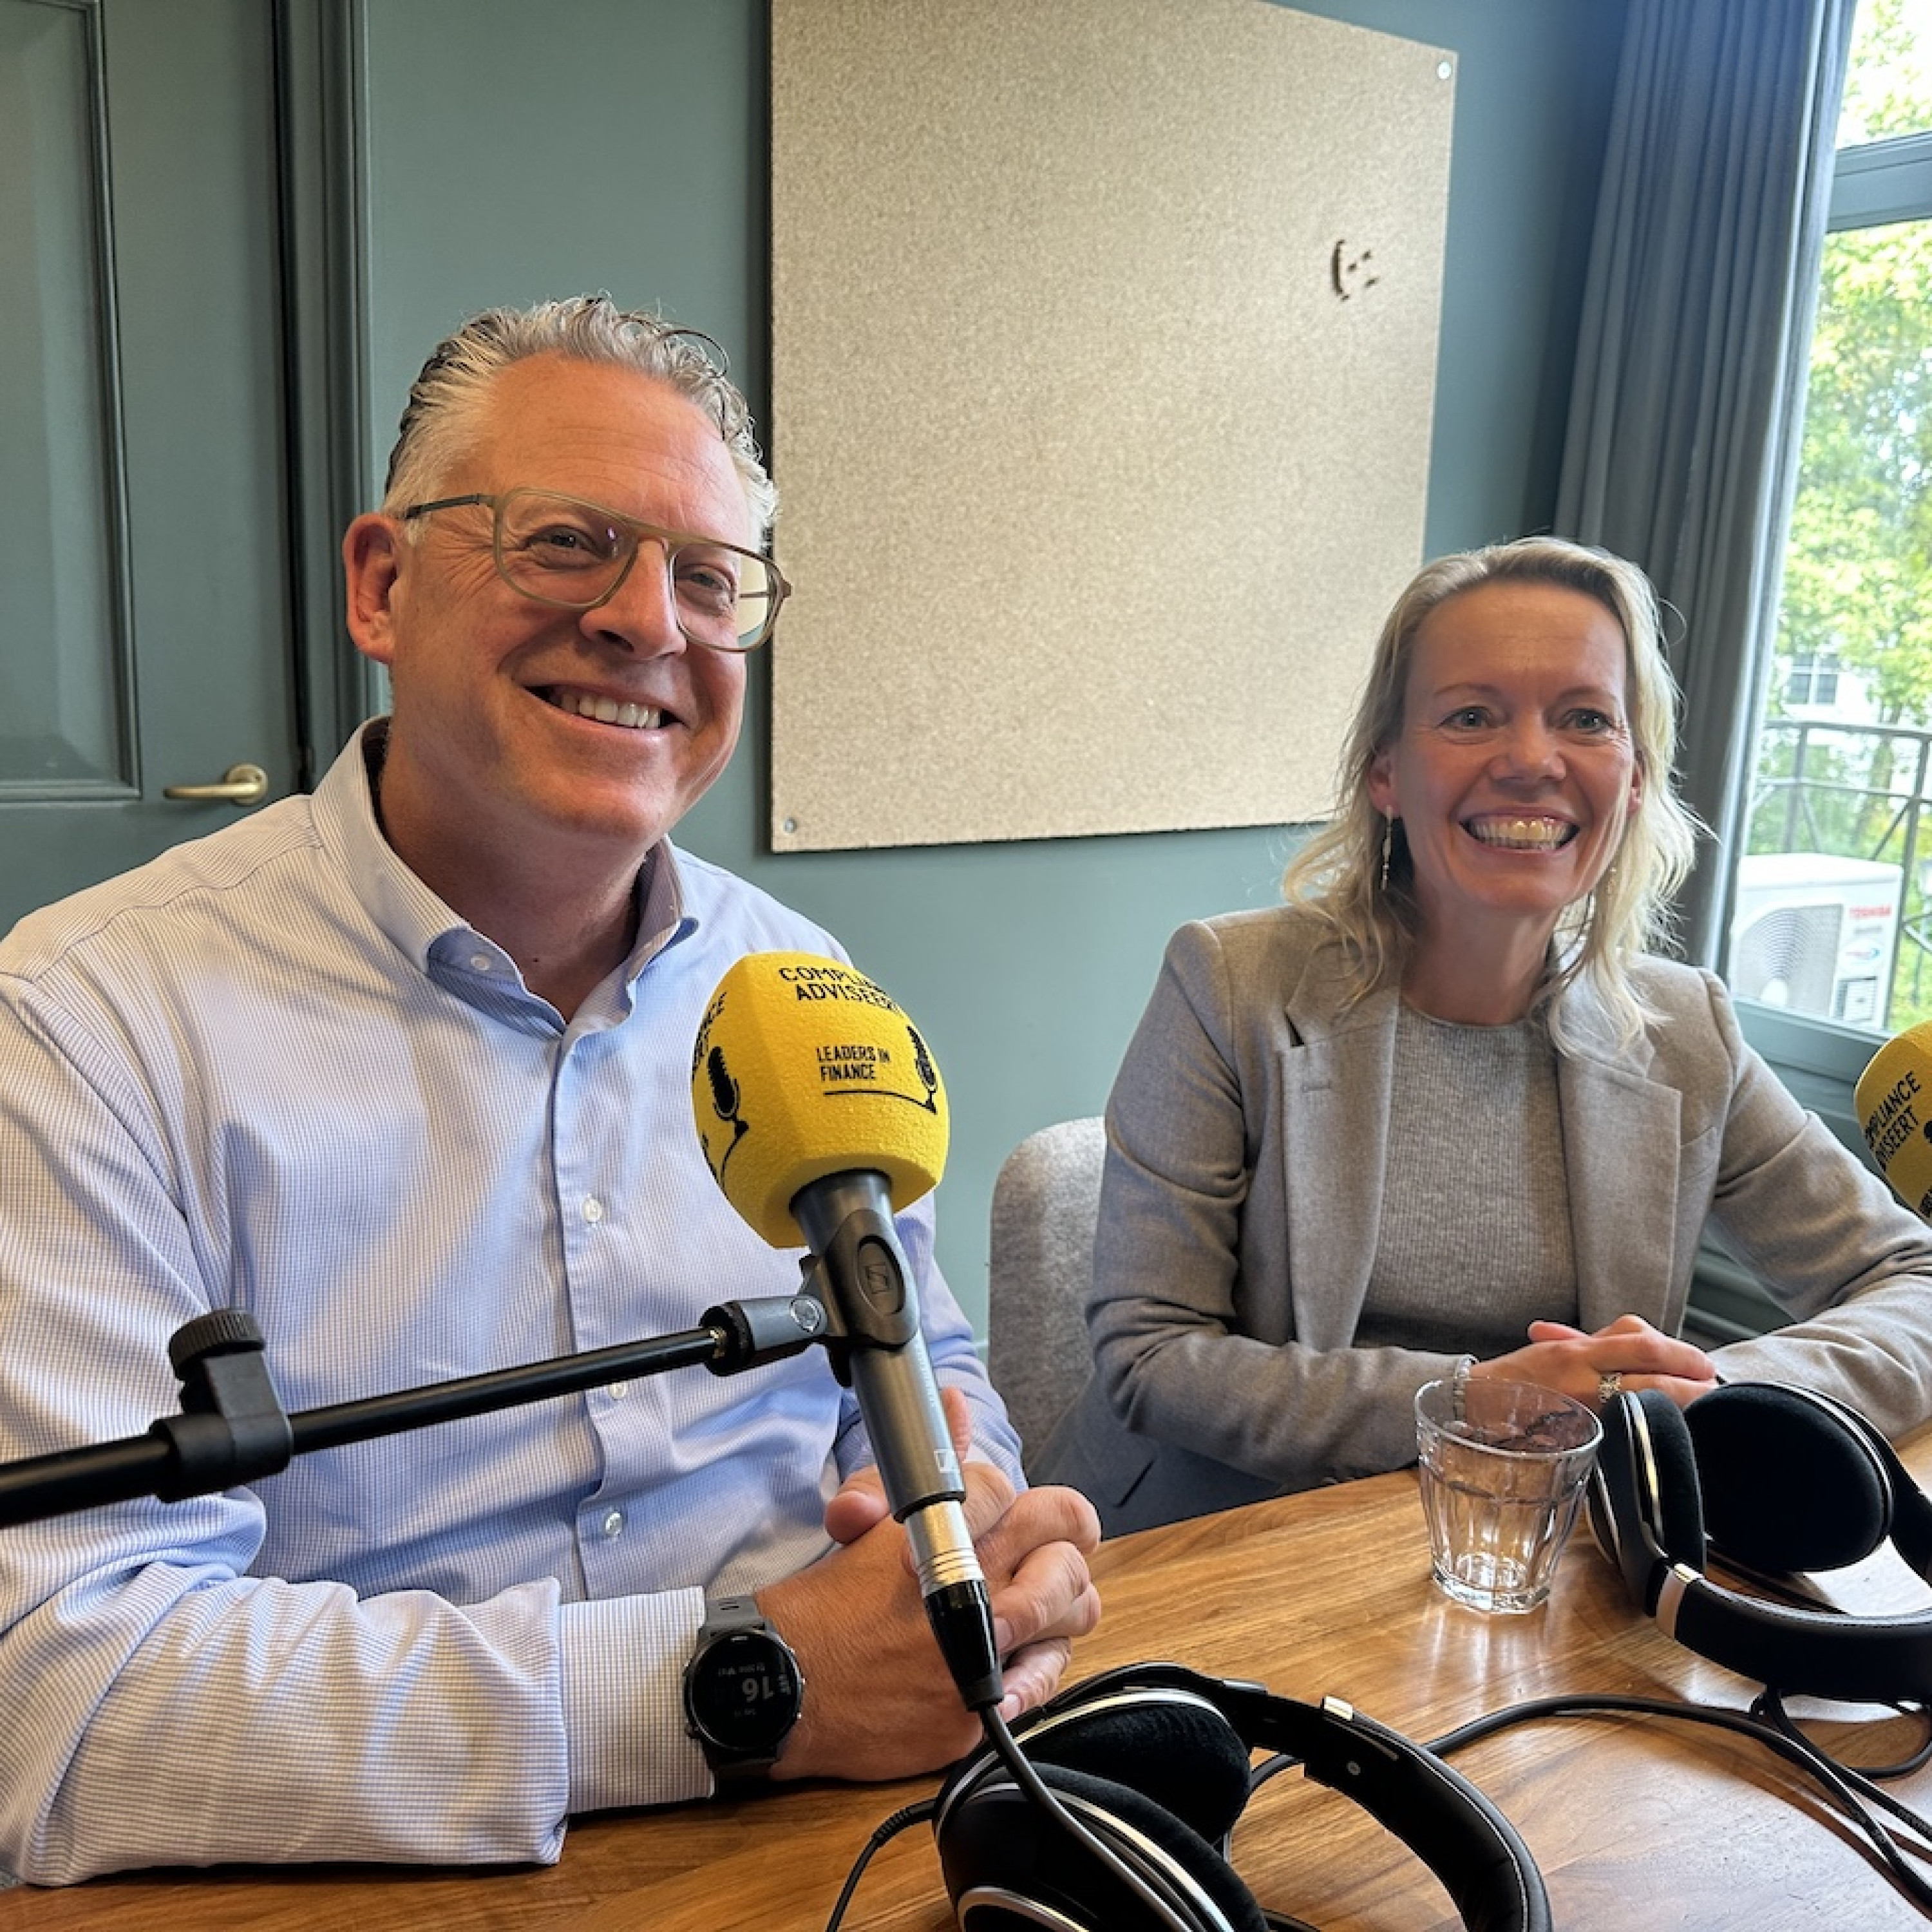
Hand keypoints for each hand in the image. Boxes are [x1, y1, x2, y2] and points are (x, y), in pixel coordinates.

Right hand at [763, 1389, 1101, 1782]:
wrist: (786, 1685)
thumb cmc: (828, 1602)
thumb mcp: (879, 1518)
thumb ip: (934, 1463)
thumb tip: (956, 1403)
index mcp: (955, 1534)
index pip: (1032, 1498)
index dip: (1025, 1507)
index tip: (1010, 1520)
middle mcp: (978, 1590)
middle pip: (1069, 1553)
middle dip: (1064, 1550)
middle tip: (1042, 1560)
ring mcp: (983, 1652)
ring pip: (1074, 1614)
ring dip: (1063, 1608)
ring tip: (1034, 1611)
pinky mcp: (979, 1707)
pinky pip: (1044, 1681)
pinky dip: (1037, 1668)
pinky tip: (1014, 1662)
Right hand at [1473, 1313, 1717, 1410]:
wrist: (1474, 1409)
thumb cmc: (1517, 1378)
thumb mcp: (1555, 1347)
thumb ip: (1600, 1343)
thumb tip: (1653, 1345)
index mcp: (1576, 1351)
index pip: (1641, 1343)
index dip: (1680, 1353)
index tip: (1703, 1363)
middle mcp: (1579, 1378)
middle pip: (1651, 1374)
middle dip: (1691, 1383)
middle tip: (1713, 1388)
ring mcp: (1581, 1412)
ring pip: (1644, 1403)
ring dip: (1680, 1406)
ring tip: (1701, 1408)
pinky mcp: (1579, 1440)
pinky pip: (1626, 1431)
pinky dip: (1651, 1426)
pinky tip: (1667, 1430)